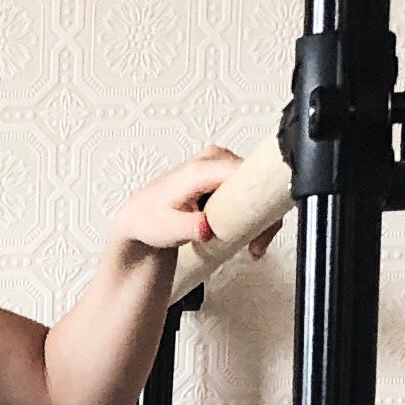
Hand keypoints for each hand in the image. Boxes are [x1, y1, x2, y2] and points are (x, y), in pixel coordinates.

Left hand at [109, 144, 283, 267]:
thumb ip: (189, 228)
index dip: (260, 200)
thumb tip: (207, 228)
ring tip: (254, 245)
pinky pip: (249, 189)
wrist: (140, 217)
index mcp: (201, 168)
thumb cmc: (150, 220)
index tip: (263, 228)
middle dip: (264, 214)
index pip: (246, 175)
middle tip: (259, 244)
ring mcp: (220, 163)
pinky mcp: (224, 173)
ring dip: (260, 217)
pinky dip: (252, 213)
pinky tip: (248, 236)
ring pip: (256, 185)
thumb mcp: (167, 228)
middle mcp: (214, 158)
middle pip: (256, 179)